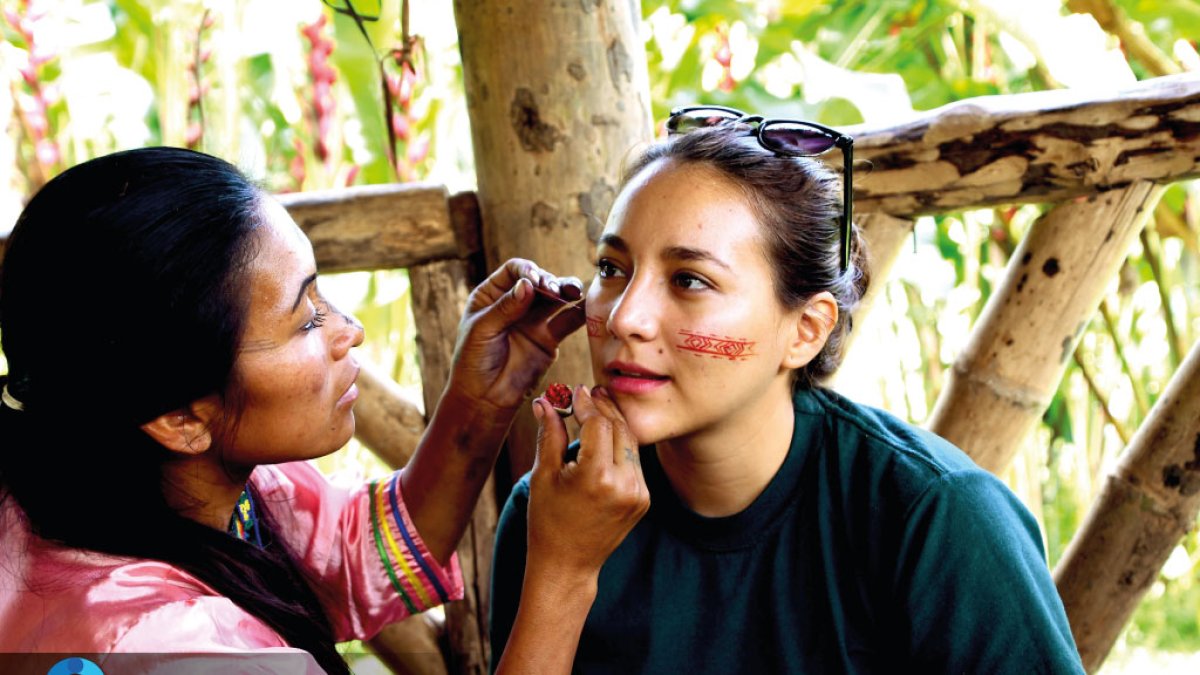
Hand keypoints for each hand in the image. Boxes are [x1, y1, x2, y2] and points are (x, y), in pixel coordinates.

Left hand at [446, 259, 584, 412]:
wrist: (484, 398)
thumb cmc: (473, 362)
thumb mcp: (481, 330)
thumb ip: (505, 307)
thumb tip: (528, 284)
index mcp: (492, 294)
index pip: (514, 271)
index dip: (527, 271)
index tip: (534, 280)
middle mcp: (516, 302)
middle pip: (539, 281)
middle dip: (549, 281)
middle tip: (554, 290)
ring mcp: (534, 320)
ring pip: (556, 298)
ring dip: (567, 291)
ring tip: (575, 291)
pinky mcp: (549, 338)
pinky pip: (567, 321)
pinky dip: (579, 312)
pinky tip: (587, 306)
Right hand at [526, 386, 649, 580]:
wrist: (567, 564)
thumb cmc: (547, 520)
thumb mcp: (543, 476)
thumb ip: (550, 435)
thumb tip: (545, 401)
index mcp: (597, 476)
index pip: (598, 424)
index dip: (586, 403)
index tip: (576, 390)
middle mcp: (624, 484)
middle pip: (618, 428)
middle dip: (603, 407)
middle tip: (590, 392)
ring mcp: (638, 493)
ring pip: (630, 443)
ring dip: (615, 423)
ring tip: (598, 407)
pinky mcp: (643, 500)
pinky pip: (634, 461)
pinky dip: (621, 445)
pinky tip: (608, 435)